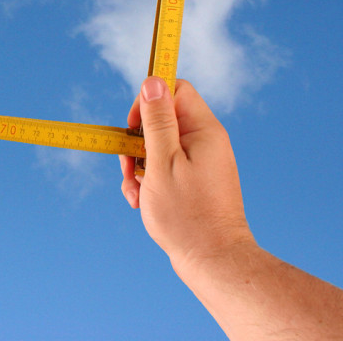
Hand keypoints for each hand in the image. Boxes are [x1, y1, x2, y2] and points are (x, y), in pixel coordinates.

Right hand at [119, 78, 254, 266]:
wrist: (213, 261)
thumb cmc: (188, 215)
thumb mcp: (161, 163)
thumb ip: (156, 121)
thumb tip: (152, 80)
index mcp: (203, 130)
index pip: (175, 90)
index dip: (147, 102)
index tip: (132, 128)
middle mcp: (205, 142)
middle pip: (161, 120)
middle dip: (136, 143)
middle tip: (129, 169)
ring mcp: (201, 162)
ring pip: (157, 147)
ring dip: (137, 167)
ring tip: (135, 194)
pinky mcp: (194, 180)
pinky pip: (164, 168)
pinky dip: (148, 181)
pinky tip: (142, 202)